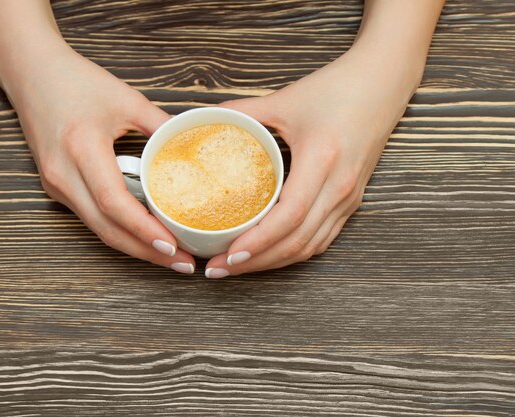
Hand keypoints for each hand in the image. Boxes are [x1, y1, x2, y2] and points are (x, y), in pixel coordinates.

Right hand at [0, 42, 195, 273]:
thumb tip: (194, 148)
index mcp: (81, 148)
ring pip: (97, 229)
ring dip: (133, 246)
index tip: (173, 245)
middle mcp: (62, 174)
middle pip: (106, 229)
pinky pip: (90, 217)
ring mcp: (55, 184)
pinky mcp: (56, 187)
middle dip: (146, 253)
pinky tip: (143, 235)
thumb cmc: (75, 80)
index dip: (144, 230)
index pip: (114, 203)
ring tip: (169, 255)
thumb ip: (161, 126)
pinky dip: (118, 230)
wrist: (30, 72)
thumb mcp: (126, 98)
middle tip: (181, 263)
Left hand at [204, 45, 423, 277]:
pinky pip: (322, 238)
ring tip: (237, 267)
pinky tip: (269, 254)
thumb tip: (205, 118)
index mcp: (322, 160)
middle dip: (255, 262)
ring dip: (273, 262)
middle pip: (296, 242)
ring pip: (309, 246)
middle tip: (219, 269)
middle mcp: (340, 186)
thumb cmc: (338, 88)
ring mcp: (349, 198)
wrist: (383, 82)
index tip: (226, 254)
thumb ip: (242, 110)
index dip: (257, 242)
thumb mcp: (285, 99)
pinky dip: (293, 252)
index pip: (289, 216)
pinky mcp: (352, 200)